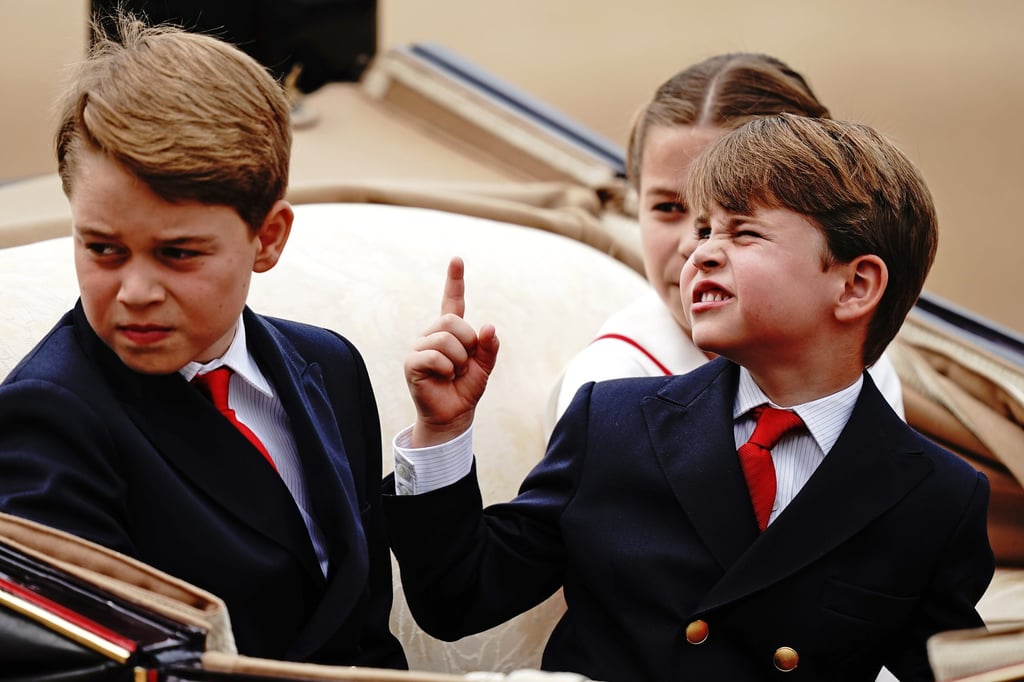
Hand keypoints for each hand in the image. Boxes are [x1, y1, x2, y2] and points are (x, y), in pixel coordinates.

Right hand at [405, 257, 498, 446]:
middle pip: (450, 320)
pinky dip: (446, 368)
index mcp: (450, 332)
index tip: (457, 259)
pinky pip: (433, 355)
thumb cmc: (466, 389)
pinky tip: (444, 377)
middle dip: (466, 342)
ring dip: (458, 359)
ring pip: (444, 338)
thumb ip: (489, 347)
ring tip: (454, 373)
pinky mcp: (411, 363)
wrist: (453, 416)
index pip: (452, 301)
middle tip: (464, 363)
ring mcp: (419, 347)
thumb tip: (489, 326)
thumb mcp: (485, 366)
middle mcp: (431, 334)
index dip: (454, 281)